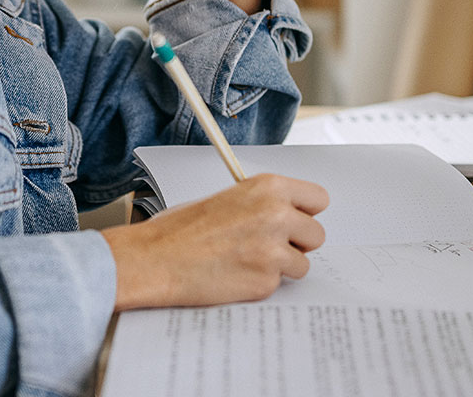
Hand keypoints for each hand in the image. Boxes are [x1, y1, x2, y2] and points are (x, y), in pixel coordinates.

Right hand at [99, 174, 328, 309]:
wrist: (154, 259)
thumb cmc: (179, 230)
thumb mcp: (227, 198)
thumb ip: (262, 203)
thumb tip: (286, 213)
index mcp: (268, 187)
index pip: (318, 199)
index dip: (305, 212)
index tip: (297, 219)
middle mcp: (276, 215)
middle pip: (317, 234)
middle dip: (297, 242)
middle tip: (270, 244)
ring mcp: (273, 251)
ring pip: (303, 264)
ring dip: (282, 266)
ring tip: (248, 260)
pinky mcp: (266, 281)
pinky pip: (279, 284)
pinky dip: (262, 283)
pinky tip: (236, 274)